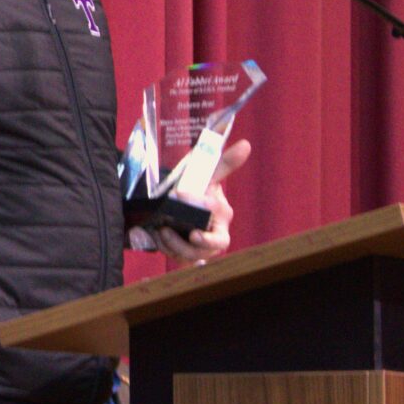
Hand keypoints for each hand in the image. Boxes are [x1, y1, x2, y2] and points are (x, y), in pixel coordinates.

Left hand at [153, 138, 250, 263]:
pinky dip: (166, 249)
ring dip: (174, 245)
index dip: (202, 206)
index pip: (218, 213)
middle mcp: (216, 233)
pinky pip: (179, 259)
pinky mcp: (186, 256)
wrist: (174, 203)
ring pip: (193, 255)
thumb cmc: (196, 189)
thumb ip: (225, 163)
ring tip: (161, 230)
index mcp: (222, 213)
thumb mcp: (206, 175)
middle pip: (214, 246)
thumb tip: (246, 145)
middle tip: (173, 231)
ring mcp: (201, 248)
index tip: (179, 194)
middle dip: (194, 242)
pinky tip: (157, 236)